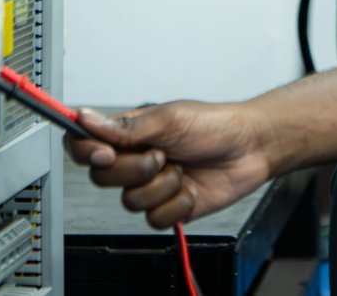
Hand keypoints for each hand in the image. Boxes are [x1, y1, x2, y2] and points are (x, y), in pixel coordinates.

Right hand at [65, 102, 272, 228]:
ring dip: (161, 186)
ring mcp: (151, 186)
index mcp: (129, 134)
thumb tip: (86, 118)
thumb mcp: (170, 118)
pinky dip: (176, 204)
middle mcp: (135, 160)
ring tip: (181, 169)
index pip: (85, 145)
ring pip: (129, 202)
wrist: (251, 148)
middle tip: (161, 155)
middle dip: (134, 169)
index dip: (86, 151)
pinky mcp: (168, 207)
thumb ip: (127, 126)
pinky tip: (191, 188)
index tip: (105, 152)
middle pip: (103, 178)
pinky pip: (154, 219)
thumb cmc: (215, 125)